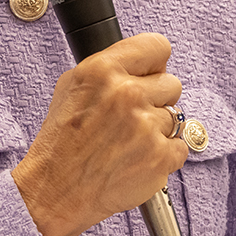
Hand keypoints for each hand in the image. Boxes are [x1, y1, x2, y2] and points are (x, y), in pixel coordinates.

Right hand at [11, 33, 187, 235]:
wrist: (56, 189)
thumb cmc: (60, 141)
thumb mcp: (71, 85)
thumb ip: (108, 67)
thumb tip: (139, 63)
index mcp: (104, 70)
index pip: (157, 46)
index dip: (154, 62)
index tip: (150, 72)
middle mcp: (128, 94)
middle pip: (171, 83)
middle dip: (156, 97)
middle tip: (134, 114)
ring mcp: (147, 127)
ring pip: (175, 116)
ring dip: (157, 128)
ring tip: (129, 140)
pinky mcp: (160, 157)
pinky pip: (179, 146)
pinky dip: (163, 154)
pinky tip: (138, 157)